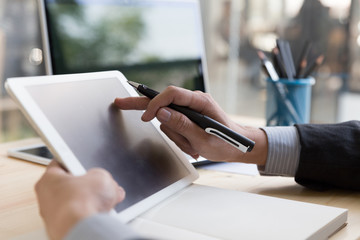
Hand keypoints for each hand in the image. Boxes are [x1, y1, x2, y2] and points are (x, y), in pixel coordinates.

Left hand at [35, 161, 124, 239]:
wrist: (83, 229)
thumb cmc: (83, 202)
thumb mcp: (101, 177)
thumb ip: (101, 176)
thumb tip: (106, 183)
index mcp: (49, 178)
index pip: (60, 164)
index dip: (74, 161)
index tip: (80, 161)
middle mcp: (46, 197)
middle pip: (70, 185)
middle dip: (87, 186)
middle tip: (98, 185)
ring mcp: (52, 215)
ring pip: (74, 203)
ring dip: (89, 202)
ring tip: (103, 202)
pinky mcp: (61, 228)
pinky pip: (78, 217)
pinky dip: (88, 216)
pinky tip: (99, 215)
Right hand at [114, 86, 266, 164]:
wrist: (238, 146)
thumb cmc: (227, 142)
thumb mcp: (204, 138)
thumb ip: (182, 125)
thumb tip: (161, 112)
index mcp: (200, 101)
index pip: (172, 94)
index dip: (155, 103)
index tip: (146, 117)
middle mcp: (193, 101)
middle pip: (162, 100)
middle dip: (142, 104)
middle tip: (120, 102)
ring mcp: (190, 109)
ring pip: (168, 120)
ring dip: (176, 136)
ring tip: (193, 147)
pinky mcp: (187, 117)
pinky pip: (173, 126)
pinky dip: (179, 138)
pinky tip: (192, 146)